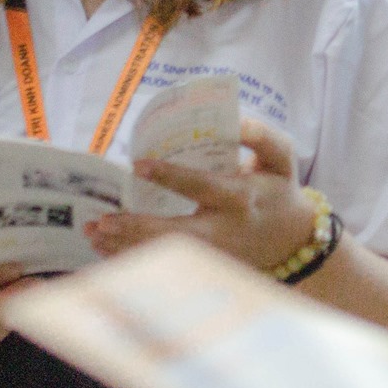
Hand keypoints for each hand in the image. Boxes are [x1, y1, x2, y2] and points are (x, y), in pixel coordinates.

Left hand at [86, 119, 322, 273]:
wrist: (294, 240)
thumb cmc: (279, 190)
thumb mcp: (281, 158)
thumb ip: (262, 137)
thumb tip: (238, 120)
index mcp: (240, 197)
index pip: (202, 186)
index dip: (171, 176)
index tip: (139, 165)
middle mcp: (224, 229)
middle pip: (176, 233)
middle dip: (137, 229)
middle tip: (102, 220)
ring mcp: (212, 254)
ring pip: (164, 253)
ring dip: (126, 245)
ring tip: (92, 232)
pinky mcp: (202, 267)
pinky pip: (162, 267)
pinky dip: (133, 260)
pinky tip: (105, 249)